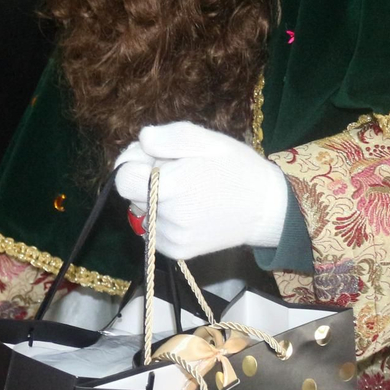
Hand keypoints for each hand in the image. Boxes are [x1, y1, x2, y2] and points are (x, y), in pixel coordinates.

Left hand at [112, 121, 289, 259]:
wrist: (266, 208)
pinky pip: (152, 230)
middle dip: (145, 178)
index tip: (157, 158)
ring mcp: (171, 239)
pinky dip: (162, 217)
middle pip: (130, 194)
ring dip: (153, 198)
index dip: (134, 162)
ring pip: (141, 211)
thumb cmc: (236, 169)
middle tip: (176, 171)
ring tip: (186, 190)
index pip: (122, 178)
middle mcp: (166, 218)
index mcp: (171, 188)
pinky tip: (187, 208)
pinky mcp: (176, 251)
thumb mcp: (207, 141)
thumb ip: (169, 137)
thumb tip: (141, 141)